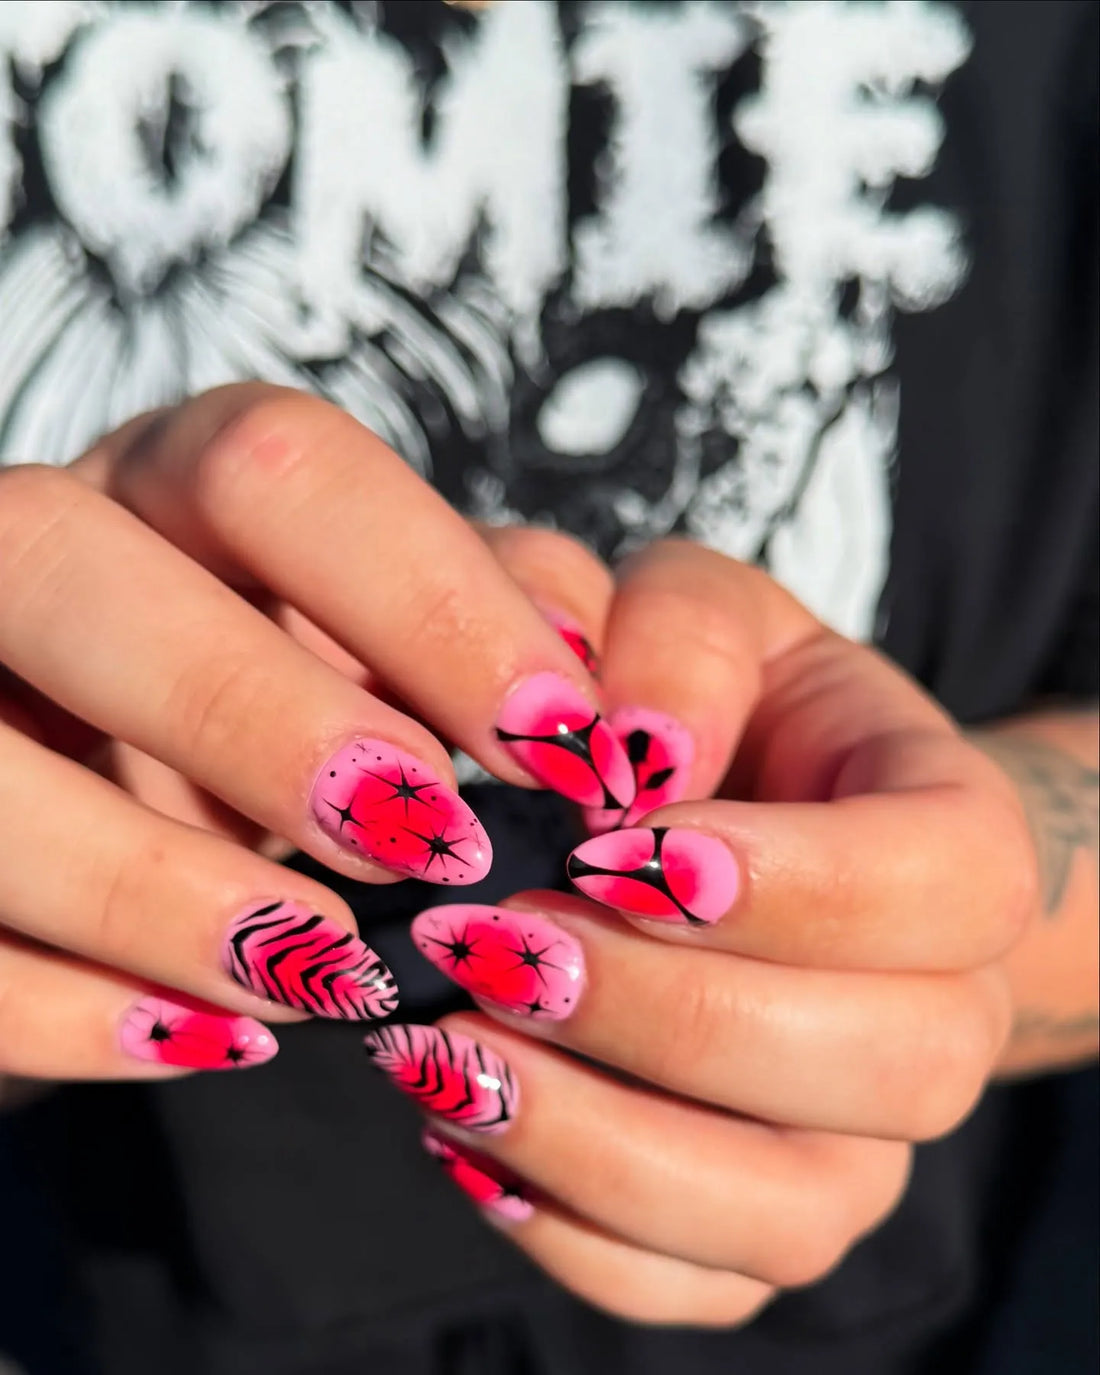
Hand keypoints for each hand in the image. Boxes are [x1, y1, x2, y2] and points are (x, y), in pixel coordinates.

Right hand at [0, 386, 631, 1082]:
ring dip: (147, 883)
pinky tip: (201, 1039)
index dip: (423, 596)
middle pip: (72, 567)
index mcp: (177, 486)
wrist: (136, 794)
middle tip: (427, 842)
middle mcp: (37, 561)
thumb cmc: (300, 701)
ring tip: (320, 968)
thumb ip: (512, 616)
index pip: (276, 469)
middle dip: (251, 712)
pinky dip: (59, 1004)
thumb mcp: (412, 640)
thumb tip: (598, 685)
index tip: (558, 739)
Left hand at [368, 536, 1033, 1325]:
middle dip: (664, 1015)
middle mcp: (941, 1012)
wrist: (747, 822)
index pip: (945, 886)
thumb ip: (676, 636)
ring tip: (441, 1050)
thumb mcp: (703, 616)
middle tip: (491, 944)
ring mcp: (861, 1139)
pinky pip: (692, 1286)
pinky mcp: (762, 1218)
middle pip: (878, 1063)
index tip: (606, 847)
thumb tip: (630, 752)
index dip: (788, 883)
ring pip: (785, 1213)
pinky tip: (461, 1128)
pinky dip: (567, 1229)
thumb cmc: (723, 703)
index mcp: (956, 843)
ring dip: (598, 1142)